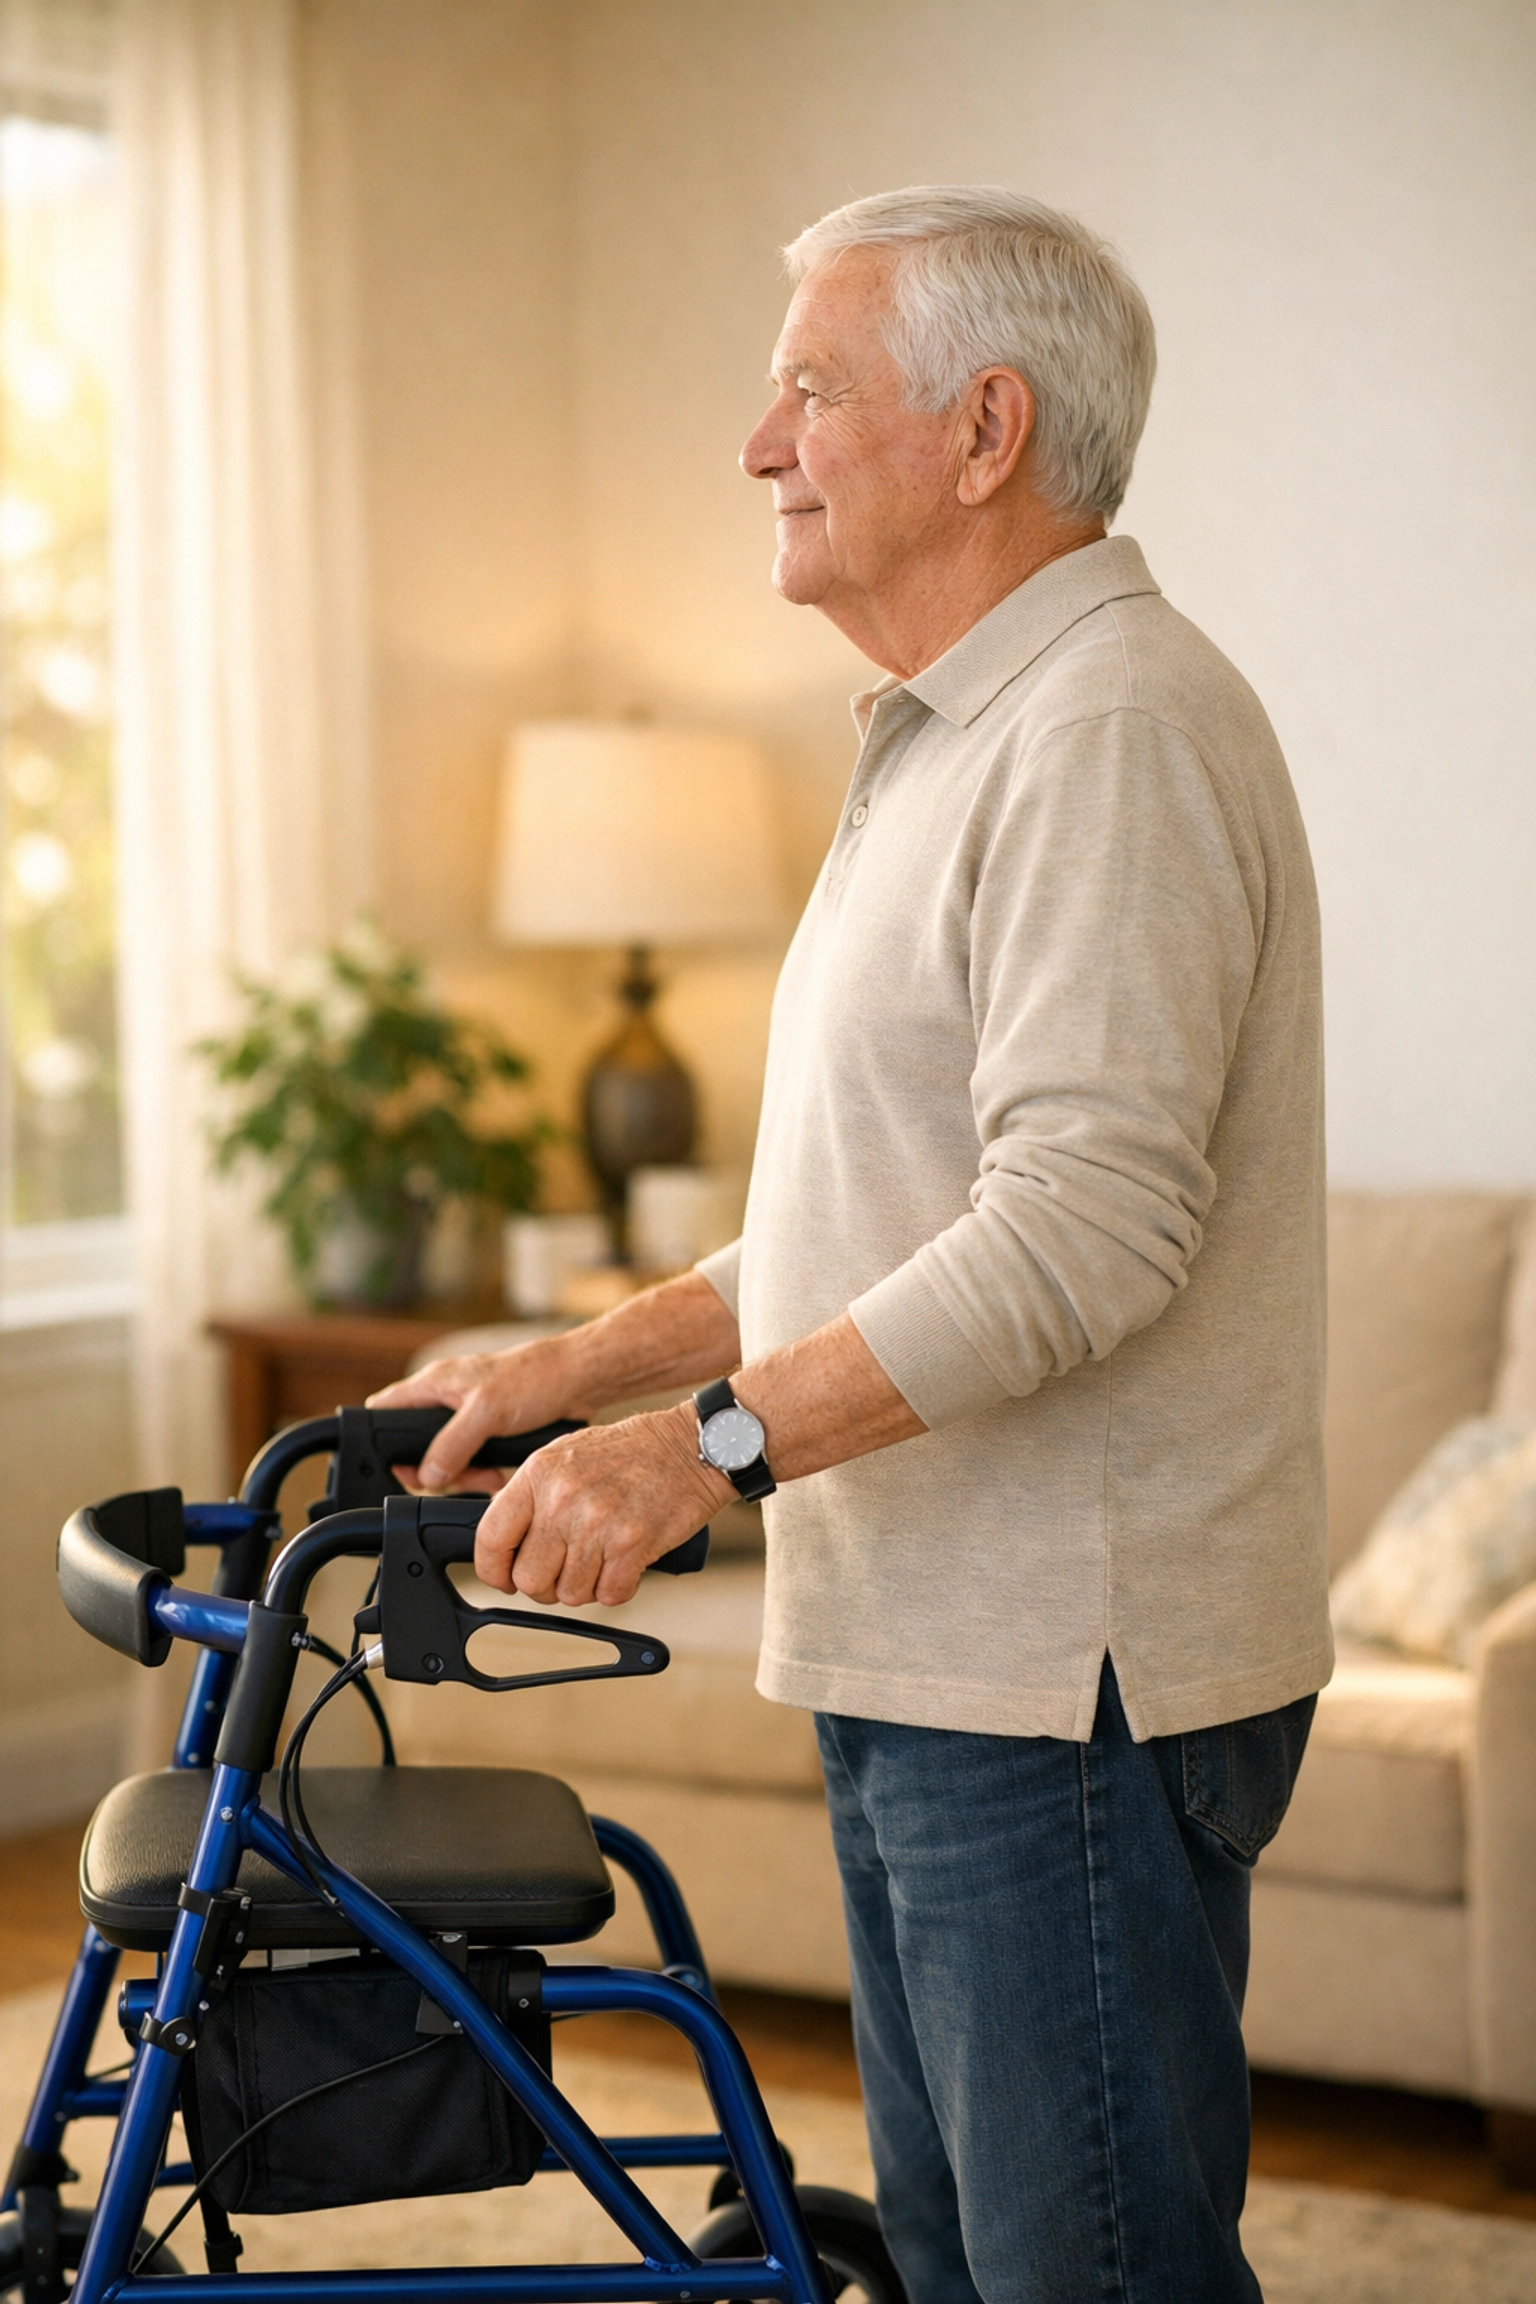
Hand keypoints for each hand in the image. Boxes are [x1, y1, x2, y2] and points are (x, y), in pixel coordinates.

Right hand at [367, 1336, 590, 1494]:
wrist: (578, 1381)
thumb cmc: (533, 1379)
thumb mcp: (486, 1413)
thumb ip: (452, 1444)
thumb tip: (427, 1475)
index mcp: (434, 1383)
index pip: (384, 1409)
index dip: (380, 1440)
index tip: (401, 1468)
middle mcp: (445, 1398)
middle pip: (415, 1445)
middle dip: (434, 1469)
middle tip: (456, 1478)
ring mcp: (466, 1416)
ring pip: (445, 1457)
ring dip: (463, 1475)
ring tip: (486, 1479)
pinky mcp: (489, 1431)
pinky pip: (471, 1460)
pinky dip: (481, 1473)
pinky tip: (497, 1478)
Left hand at [473, 1405, 733, 1606]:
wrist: (692, 1446)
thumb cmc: (632, 1452)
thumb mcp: (566, 1456)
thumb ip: (533, 1495)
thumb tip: (506, 1540)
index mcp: (539, 1474)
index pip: (490, 1537)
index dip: (493, 1570)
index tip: (505, 1577)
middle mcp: (562, 1499)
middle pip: (529, 1579)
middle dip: (545, 1586)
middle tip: (565, 1571)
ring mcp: (597, 1523)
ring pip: (570, 1594)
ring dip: (586, 1587)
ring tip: (602, 1559)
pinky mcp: (632, 1545)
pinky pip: (609, 1595)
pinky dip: (618, 1588)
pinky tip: (626, 1563)